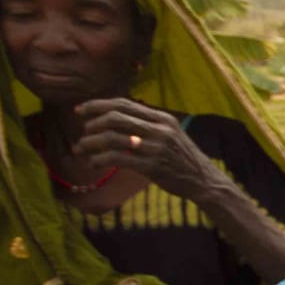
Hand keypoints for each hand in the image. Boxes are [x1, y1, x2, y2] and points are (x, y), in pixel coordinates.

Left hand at [76, 97, 225, 201]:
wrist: (204, 181)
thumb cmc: (182, 159)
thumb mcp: (170, 135)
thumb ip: (147, 125)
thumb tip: (115, 118)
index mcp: (162, 118)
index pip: (123, 103)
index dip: (97, 105)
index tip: (79, 110)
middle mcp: (159, 129)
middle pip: (115, 117)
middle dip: (91, 124)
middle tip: (82, 133)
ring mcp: (156, 147)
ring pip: (112, 137)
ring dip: (90, 143)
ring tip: (80, 149)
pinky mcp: (152, 165)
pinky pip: (117, 158)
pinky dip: (99, 159)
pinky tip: (93, 163)